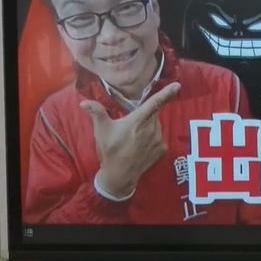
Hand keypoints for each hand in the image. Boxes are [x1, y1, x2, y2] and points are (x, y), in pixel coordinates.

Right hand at [81, 82, 179, 198]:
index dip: (166, 93)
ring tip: (134, 137)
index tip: (177, 85)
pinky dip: (152, 137)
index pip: (154, 103)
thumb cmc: (110, 150)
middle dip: (144, 115)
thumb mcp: (101, 130)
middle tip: (131, 125)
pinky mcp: (162, 149)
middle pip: (153, 113)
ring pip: (156, 124)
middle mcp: (151, 129)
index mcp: (137, 121)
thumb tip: (84, 102)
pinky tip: (141, 145)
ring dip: (148, 126)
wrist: (120, 175)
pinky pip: (159, 137)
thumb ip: (96, 112)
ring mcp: (158, 139)